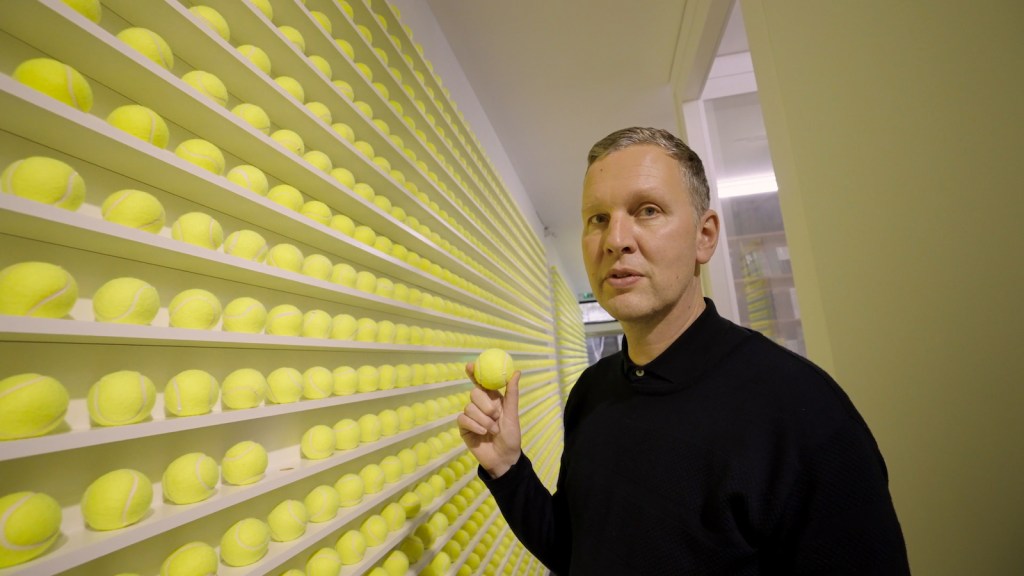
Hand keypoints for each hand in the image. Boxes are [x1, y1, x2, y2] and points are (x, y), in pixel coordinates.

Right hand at [457, 361, 521, 478]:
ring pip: (469, 407)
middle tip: (495, 415)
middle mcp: (480, 405)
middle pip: (474, 393)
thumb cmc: (511, 435)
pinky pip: (463, 419)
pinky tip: (482, 433)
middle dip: (486, 405)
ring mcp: (470, 416)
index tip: (471, 365)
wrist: (504, 457)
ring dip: (483, 420)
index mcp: (492, 399)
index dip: (474, 372)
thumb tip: (516, 371)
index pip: (481, 382)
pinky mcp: (464, 427)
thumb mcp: (512, 414)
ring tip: (492, 430)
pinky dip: (475, 425)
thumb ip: (512, 393)